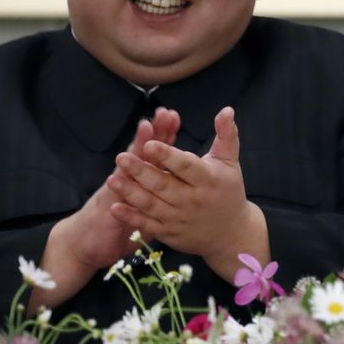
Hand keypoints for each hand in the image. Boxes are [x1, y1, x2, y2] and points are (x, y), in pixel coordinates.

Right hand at [31, 109, 172, 308]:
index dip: (163, 135)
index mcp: (138, 179)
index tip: (174, 116)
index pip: (153, 153)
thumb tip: (177, 178)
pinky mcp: (108, 208)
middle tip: (164, 112)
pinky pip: (114, 194)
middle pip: (142, 152)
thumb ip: (155, 190)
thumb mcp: (142, 206)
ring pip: (128, 165)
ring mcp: (115, 191)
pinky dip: (117, 184)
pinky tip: (120, 170)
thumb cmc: (119, 223)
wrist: (87, 243)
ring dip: (136, 147)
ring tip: (146, 127)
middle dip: (154, 132)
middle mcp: (126, 180)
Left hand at [107, 107, 269, 277]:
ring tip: (112, 179)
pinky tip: (115, 207)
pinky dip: (131, 217)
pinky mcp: (170, 233)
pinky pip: (148, 225)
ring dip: (130, 193)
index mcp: (208, 180)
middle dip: (141, 171)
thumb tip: (226, 109)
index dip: (167, 156)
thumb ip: (226, 135)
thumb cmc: (228, 190)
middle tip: (121, 158)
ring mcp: (180, 218)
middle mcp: (194, 200)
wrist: (231, 233)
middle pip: (164, 185)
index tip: (149, 144)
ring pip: (152, 205)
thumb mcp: (230, 162)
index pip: (186, 166)